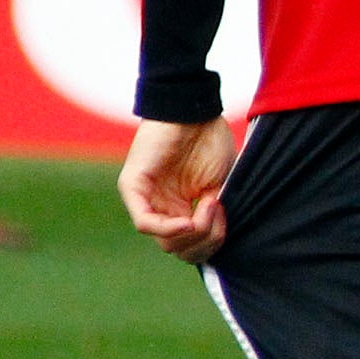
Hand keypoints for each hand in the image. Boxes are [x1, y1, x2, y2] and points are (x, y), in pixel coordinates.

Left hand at [118, 115, 238, 260]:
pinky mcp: (133, 188)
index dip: (212, 242)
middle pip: (178, 249)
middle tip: (217, 214)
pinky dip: (169, 228)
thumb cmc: (211, 140)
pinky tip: (188, 220)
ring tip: (208, 206)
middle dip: (204, 241)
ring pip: (164, 241)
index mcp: (182, 208)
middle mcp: (162, 207)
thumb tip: (212, 242)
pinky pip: (145, 222)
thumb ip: (214, 215)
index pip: (191, 246)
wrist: (196, 109)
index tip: (226, 219)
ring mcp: (146, 199)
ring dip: (192, 232)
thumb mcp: (220, 186)